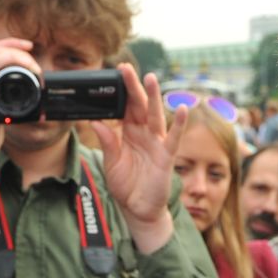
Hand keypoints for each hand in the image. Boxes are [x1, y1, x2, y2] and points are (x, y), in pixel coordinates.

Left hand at [93, 65, 181, 253]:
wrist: (138, 209)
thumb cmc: (125, 185)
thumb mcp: (111, 163)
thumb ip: (107, 142)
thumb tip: (96, 123)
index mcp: (128, 133)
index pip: (123, 108)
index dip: (119, 92)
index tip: (112, 75)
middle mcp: (143, 134)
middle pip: (138, 106)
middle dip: (133, 87)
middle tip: (125, 68)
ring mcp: (156, 143)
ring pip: (155, 115)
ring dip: (154, 97)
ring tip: (150, 78)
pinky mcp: (166, 156)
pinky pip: (173, 138)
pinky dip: (179, 124)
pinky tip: (181, 109)